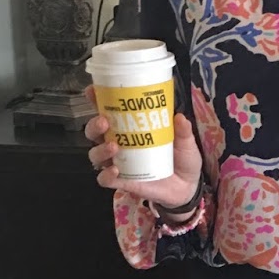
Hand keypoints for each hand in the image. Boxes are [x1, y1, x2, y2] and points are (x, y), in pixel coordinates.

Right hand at [84, 86, 203, 208]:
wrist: (186, 187)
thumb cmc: (182, 158)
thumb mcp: (185, 142)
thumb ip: (183, 130)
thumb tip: (179, 117)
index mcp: (130, 127)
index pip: (108, 110)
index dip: (96, 99)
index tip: (92, 91)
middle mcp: (119, 143)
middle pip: (94, 132)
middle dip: (94, 125)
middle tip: (104, 121)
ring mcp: (119, 163)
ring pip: (95, 154)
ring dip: (100, 149)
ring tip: (113, 146)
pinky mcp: (122, 181)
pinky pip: (105, 179)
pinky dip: (106, 175)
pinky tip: (115, 170)